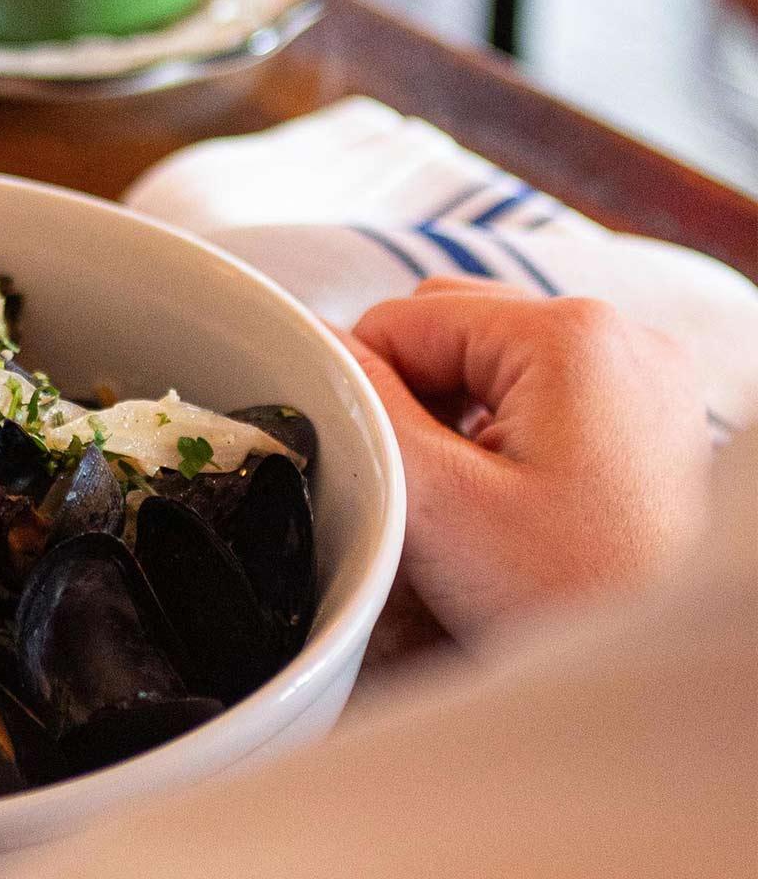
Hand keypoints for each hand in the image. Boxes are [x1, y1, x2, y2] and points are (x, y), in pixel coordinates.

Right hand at [345, 277, 710, 644]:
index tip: (377, 466)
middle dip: (414, 397)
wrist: (680, 681)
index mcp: (566, 334)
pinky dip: (505, 433)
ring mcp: (642, 374)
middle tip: (421, 485)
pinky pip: (543, 392)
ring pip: (494, 360)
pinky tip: (510, 498)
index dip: (366, 389)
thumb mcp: (440, 504)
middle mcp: (617, 334)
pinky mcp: (647, 415)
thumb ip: (368, 408)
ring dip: (458, 416)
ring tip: (468, 496)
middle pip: (452, 326)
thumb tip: (318, 345)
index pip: (404, 318)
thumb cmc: (577, 597)